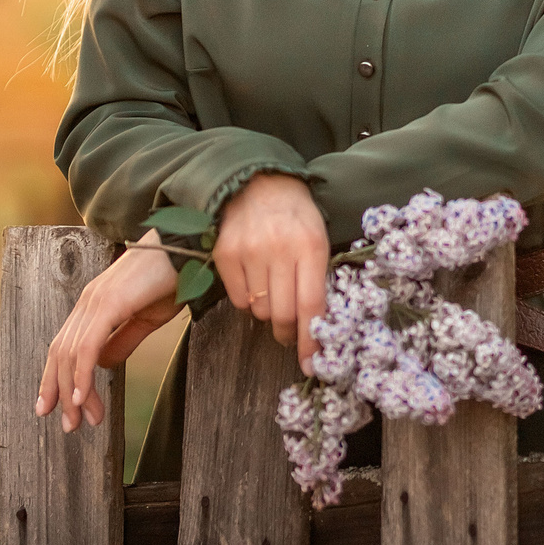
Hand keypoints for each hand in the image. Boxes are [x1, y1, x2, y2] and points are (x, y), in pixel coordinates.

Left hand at [36, 234, 184, 432]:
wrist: (189, 247)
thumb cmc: (173, 279)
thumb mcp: (147, 318)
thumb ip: (123, 340)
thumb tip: (103, 367)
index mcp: (94, 304)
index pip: (65, 346)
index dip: (56, 377)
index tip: (57, 406)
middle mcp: (88, 301)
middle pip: (60, 353)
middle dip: (59, 392)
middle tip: (67, 425)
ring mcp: (95, 301)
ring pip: (71, 355)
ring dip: (73, 392)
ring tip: (79, 421)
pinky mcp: (108, 304)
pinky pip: (87, 347)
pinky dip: (82, 374)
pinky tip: (83, 398)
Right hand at [213, 172, 330, 367]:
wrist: (257, 180)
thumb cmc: (295, 213)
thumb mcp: (318, 236)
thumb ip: (318, 277)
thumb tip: (318, 328)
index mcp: (311, 245)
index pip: (311, 305)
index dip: (311, 340)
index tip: (311, 363)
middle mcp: (280, 249)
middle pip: (284, 315)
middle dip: (289, 333)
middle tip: (291, 332)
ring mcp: (250, 251)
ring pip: (260, 310)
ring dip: (268, 311)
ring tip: (272, 289)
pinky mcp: (225, 254)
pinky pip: (237, 299)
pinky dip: (247, 299)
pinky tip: (254, 279)